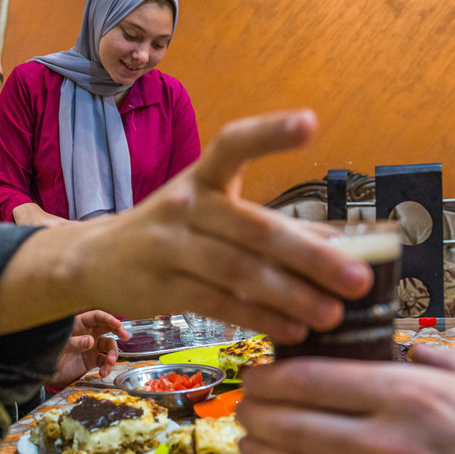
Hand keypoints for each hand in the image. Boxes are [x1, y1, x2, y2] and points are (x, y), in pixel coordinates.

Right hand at [0, 109, 372, 343]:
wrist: (96, 259)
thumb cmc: (172, 232)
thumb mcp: (210, 213)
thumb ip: (265, 225)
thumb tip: (338, 247)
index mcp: (204, 177)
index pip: (234, 143)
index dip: (270, 133)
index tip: (310, 122)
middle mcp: (186, 205)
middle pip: (254, 228)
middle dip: (311, 256)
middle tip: (358, 278)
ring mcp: (170, 246)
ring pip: (239, 272)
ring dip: (291, 296)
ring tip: (332, 314)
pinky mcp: (162, 286)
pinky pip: (218, 303)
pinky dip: (259, 318)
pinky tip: (292, 330)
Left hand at [45, 310, 127, 386]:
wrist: (44, 373)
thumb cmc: (48, 354)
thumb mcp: (59, 347)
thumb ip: (74, 343)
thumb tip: (91, 341)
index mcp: (79, 325)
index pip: (96, 317)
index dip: (108, 319)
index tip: (117, 324)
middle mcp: (88, 334)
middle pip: (107, 328)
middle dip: (118, 331)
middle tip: (126, 337)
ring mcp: (91, 347)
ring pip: (109, 347)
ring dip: (112, 355)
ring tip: (109, 363)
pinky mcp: (92, 360)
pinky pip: (105, 361)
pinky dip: (107, 367)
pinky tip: (103, 373)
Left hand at [236, 344, 454, 453]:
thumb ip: (437, 357)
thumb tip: (399, 346)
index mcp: (414, 396)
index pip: (314, 380)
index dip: (272, 376)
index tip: (256, 372)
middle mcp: (392, 445)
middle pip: (293, 425)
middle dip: (257, 413)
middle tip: (242, 405)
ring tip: (247, 441)